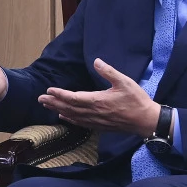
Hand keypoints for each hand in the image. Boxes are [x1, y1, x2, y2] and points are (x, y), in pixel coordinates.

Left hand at [37, 58, 159, 134]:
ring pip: (73, 116)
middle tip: (40, 99)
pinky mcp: (100, 126)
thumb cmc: (136, 100)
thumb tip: (97, 61)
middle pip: (69, 108)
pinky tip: (64, 117)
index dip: (60, 94)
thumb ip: (108, 71)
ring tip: (47, 106)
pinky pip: (81, 123)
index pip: (73, 98)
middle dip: (53, 103)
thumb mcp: (124, 81)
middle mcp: (94, 112)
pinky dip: (70, 120)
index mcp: (98, 101)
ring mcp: (96, 121)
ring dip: (59, 110)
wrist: (146, 121)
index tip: (49, 90)